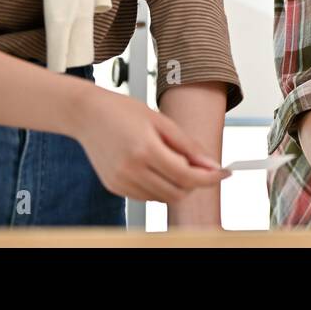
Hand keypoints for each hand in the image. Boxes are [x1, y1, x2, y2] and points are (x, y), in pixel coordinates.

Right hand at [72, 86, 229, 203]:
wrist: (87, 114)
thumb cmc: (123, 111)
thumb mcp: (162, 121)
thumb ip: (188, 146)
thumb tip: (211, 164)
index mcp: (145, 150)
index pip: (187, 176)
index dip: (210, 177)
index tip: (223, 173)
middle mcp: (131, 170)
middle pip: (177, 193)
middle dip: (195, 182)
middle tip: (200, 165)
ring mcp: (120, 182)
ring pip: (163, 197)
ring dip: (177, 185)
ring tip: (172, 159)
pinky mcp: (114, 187)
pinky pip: (146, 196)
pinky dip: (159, 186)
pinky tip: (155, 165)